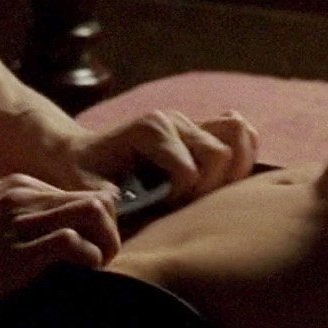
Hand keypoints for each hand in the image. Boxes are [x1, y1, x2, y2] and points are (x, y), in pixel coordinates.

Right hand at [0, 174, 120, 313]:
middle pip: (96, 199)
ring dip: (107, 241)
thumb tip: (56, 230)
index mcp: (17, 185)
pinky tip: (82, 271)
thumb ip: (19, 215)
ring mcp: (20, 221)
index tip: (96, 244)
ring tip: (98, 264)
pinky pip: (73, 243)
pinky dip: (89, 257)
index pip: (81, 192)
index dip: (99, 219)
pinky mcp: (18, 252)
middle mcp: (22, 195)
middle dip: (110, 229)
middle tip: (105, 257)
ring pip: (92, 212)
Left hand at [71, 109, 259, 200]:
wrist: (84, 153)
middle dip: (208, 188)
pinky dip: (243, 155)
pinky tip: (222, 178)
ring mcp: (191, 122)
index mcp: (150, 129)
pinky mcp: (202, 129)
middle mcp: (174, 119)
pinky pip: (241, 133)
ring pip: (239, 136)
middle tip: (183, 203)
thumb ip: (102, 195)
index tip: (162, 208)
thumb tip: (120, 201)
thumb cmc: (85, 173)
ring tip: (203, 191)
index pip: (191, 170)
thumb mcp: (86, 185)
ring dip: (231, 172)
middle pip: (220, 154)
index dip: (181, 198)